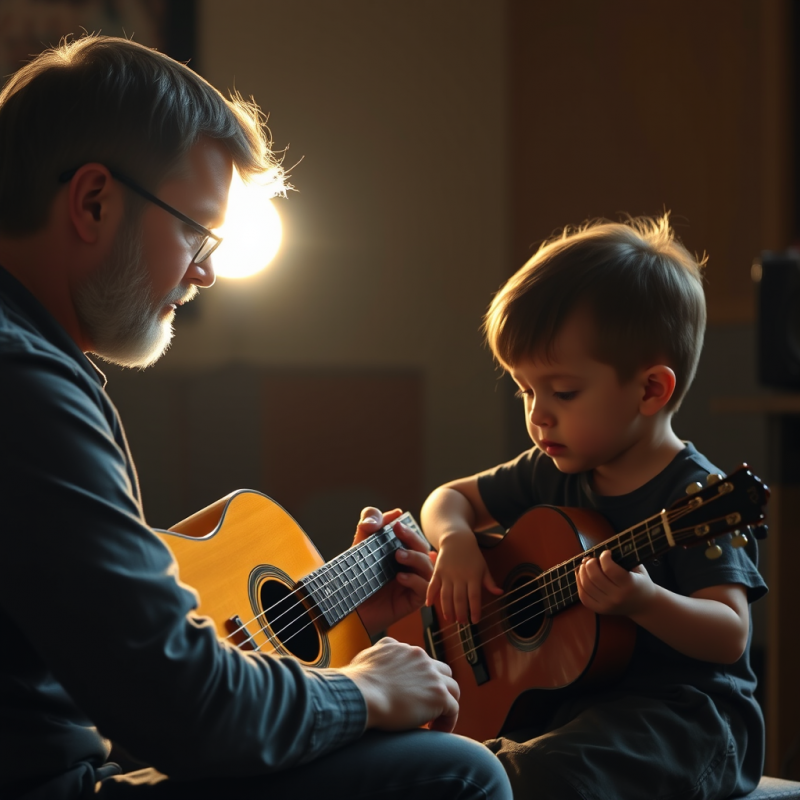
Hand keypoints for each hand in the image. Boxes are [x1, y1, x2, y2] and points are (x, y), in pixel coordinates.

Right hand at [342, 636, 459, 731]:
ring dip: (446, 703)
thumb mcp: (367, 657)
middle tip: (426, 707)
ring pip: (452, 688)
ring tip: (434, 721)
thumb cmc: (357, 683)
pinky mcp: (438, 695)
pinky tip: (435, 731)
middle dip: (437, 687)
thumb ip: (378, 656)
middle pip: (442, 671)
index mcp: (403, 649)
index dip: (420, 679)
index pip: (422, 661)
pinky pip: (453, 708)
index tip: (413, 695)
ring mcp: (431, 675)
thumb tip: (374, 661)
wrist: (361, 694)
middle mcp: (420, 657)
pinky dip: (448, 721)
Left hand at [354, 507, 435, 636]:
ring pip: (429, 566)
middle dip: (412, 537)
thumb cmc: (354, 579)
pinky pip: (424, 588)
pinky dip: (415, 580)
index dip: (407, 528)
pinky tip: (400, 577)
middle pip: (423, 548)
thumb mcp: (359, 548)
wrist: (345, 608)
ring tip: (398, 555)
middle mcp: (410, 566)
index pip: (412, 536)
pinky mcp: (413, 601)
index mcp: (400, 552)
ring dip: (416, 557)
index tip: (395, 523)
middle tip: (398, 530)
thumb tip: (393, 513)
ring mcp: (413, 583)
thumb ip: (369, 526)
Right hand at [426, 532, 501, 623]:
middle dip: (460, 613)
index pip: (474, 596)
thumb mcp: (483, 567)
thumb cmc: (472, 554)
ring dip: (447, 609)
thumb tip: (500, 593)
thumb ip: (489, 582)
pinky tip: (429, 605)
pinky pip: (432, 585)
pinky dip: (430, 595)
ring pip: (446, 595)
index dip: (475, 610)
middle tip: (461, 623)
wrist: (457, 539)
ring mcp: (447, 574)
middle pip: (460, 598)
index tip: (475, 621)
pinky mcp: (437, 572)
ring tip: (449, 619)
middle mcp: (460, 576)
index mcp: (473, 576)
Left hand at [576, 549, 655, 615]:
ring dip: (582, 571)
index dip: (604, 557)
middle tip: (593, 559)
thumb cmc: (640, 582)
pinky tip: (582, 575)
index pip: (609, 569)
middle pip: (595, 577)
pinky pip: (583, 596)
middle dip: (590, 563)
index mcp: (629, 585)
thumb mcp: (638, 568)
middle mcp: (617, 597)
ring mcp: (607, 605)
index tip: (606, 553)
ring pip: (586, 585)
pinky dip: (579, 583)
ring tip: (586, 565)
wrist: (644, 606)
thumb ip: (623, 558)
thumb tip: (601, 550)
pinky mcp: (600, 610)